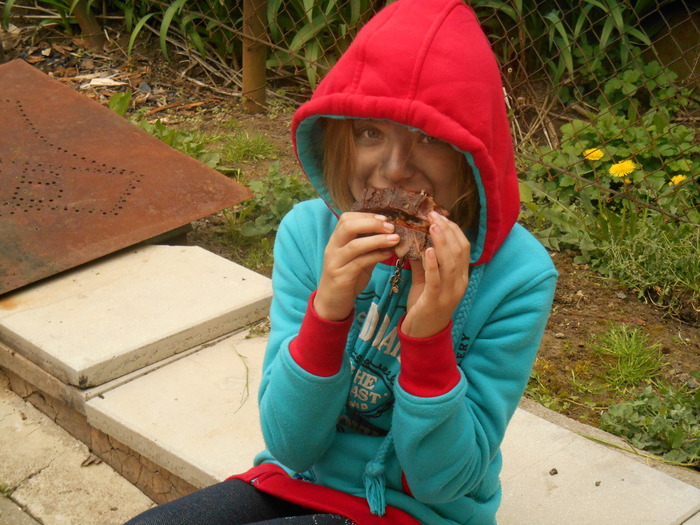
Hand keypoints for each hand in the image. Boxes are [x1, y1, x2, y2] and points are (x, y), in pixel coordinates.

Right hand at [314, 212, 399, 320]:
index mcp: (336, 241)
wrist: (331, 304)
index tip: (385, 218)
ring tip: (395, 239)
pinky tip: (388, 255)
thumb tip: (391, 235)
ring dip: (378, 240)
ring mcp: (335, 263)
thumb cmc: (347, 278)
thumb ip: (370, 247)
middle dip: (372, 223)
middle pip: (349, 226)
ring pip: (355, 245)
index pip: (346, 218)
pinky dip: (376, 256)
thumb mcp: (358, 259)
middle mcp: (333, 248)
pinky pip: (360, 263)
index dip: (367, 215)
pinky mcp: (342, 277)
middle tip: (391, 227)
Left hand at [402, 212, 470, 337]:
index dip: (453, 230)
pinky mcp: (435, 301)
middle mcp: (459, 283)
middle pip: (459, 251)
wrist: (422, 334)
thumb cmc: (424, 305)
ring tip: (432, 226)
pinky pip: (436, 280)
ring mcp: (449, 293)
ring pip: (451, 263)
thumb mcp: (425, 280)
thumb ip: (424, 261)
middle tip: (433, 215)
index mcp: (460, 277)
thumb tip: (414, 239)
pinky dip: (433, 264)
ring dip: (442, 242)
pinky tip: (429, 250)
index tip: (440, 216)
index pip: (463, 248)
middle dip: (447, 231)